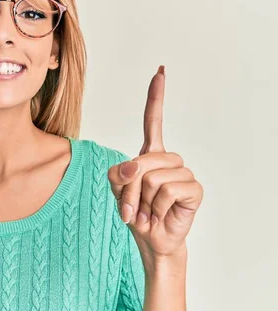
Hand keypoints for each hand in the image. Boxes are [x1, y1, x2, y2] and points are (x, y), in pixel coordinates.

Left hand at [108, 66, 203, 258]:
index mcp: (149, 154)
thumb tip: (137, 165)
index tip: (160, 71)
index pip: (154, 121)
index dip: (156, 97)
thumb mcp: (116, 189)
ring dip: (142, 200)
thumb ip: (119, 172)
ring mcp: (183, 173)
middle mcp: (169, 159)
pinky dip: (156, 208)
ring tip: (147, 211)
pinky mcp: (194, 189)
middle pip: (142, 161)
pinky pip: (166, 191)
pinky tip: (160, 215)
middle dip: (129, 188)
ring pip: (152, 177)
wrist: (149, 238)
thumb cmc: (134, 211)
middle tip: (132, 207)